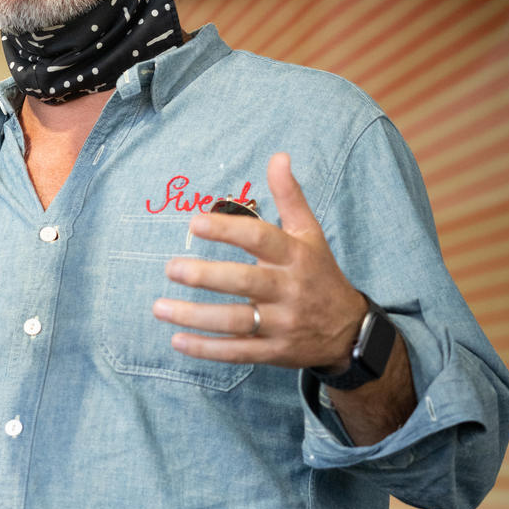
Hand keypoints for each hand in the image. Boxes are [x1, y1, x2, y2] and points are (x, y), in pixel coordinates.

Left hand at [153, 153, 366, 369]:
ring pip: (236, 321)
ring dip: (195, 316)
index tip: (194, 222)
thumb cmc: (319, 273)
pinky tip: (177, 341)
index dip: (228, 230)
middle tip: (171, 267)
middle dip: (206, 276)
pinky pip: (238, 352)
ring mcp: (281, 323)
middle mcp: (288, 289)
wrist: (348, 330)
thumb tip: (278, 156)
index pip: (261, 239)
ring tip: (159, 306)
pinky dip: (207, 349)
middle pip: (245, 282)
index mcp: (295, 256)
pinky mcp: (273, 352)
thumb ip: (290, 196)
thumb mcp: (310, 233)